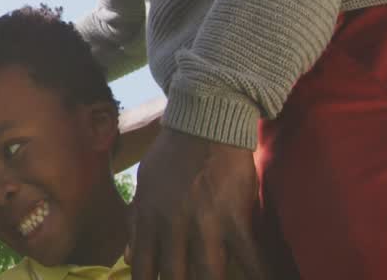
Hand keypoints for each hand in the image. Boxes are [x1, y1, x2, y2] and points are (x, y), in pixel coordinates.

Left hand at [128, 126, 267, 279]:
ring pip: (209, 274)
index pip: (143, 266)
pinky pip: (250, 257)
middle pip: (175, 277)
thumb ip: (136, 222)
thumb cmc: (172, 155)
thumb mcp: (144, 184)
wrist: (204, 122)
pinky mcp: (235, 217)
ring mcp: (205, 222)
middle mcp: (173, 225)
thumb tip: (128, 256)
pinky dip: (258, 275)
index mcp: (149, 217)